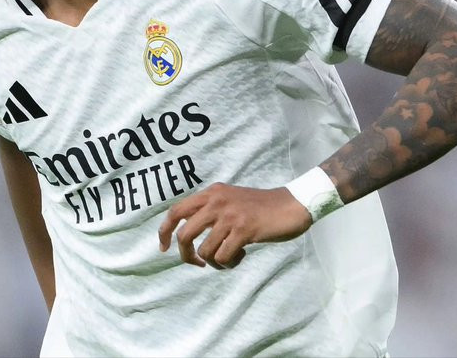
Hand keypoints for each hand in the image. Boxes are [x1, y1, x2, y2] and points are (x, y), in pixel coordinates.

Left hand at [157, 183, 312, 268]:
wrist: (291, 204)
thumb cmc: (261, 207)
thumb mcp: (230, 200)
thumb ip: (210, 210)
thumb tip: (187, 235)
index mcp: (211, 193)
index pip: (176, 211)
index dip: (165, 231)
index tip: (164, 248)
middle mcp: (216, 201)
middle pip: (184, 234)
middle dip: (186, 255)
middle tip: (199, 263)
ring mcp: (230, 215)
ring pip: (204, 250)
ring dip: (214, 262)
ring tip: (229, 258)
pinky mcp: (244, 230)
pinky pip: (223, 257)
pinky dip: (229, 263)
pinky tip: (241, 255)